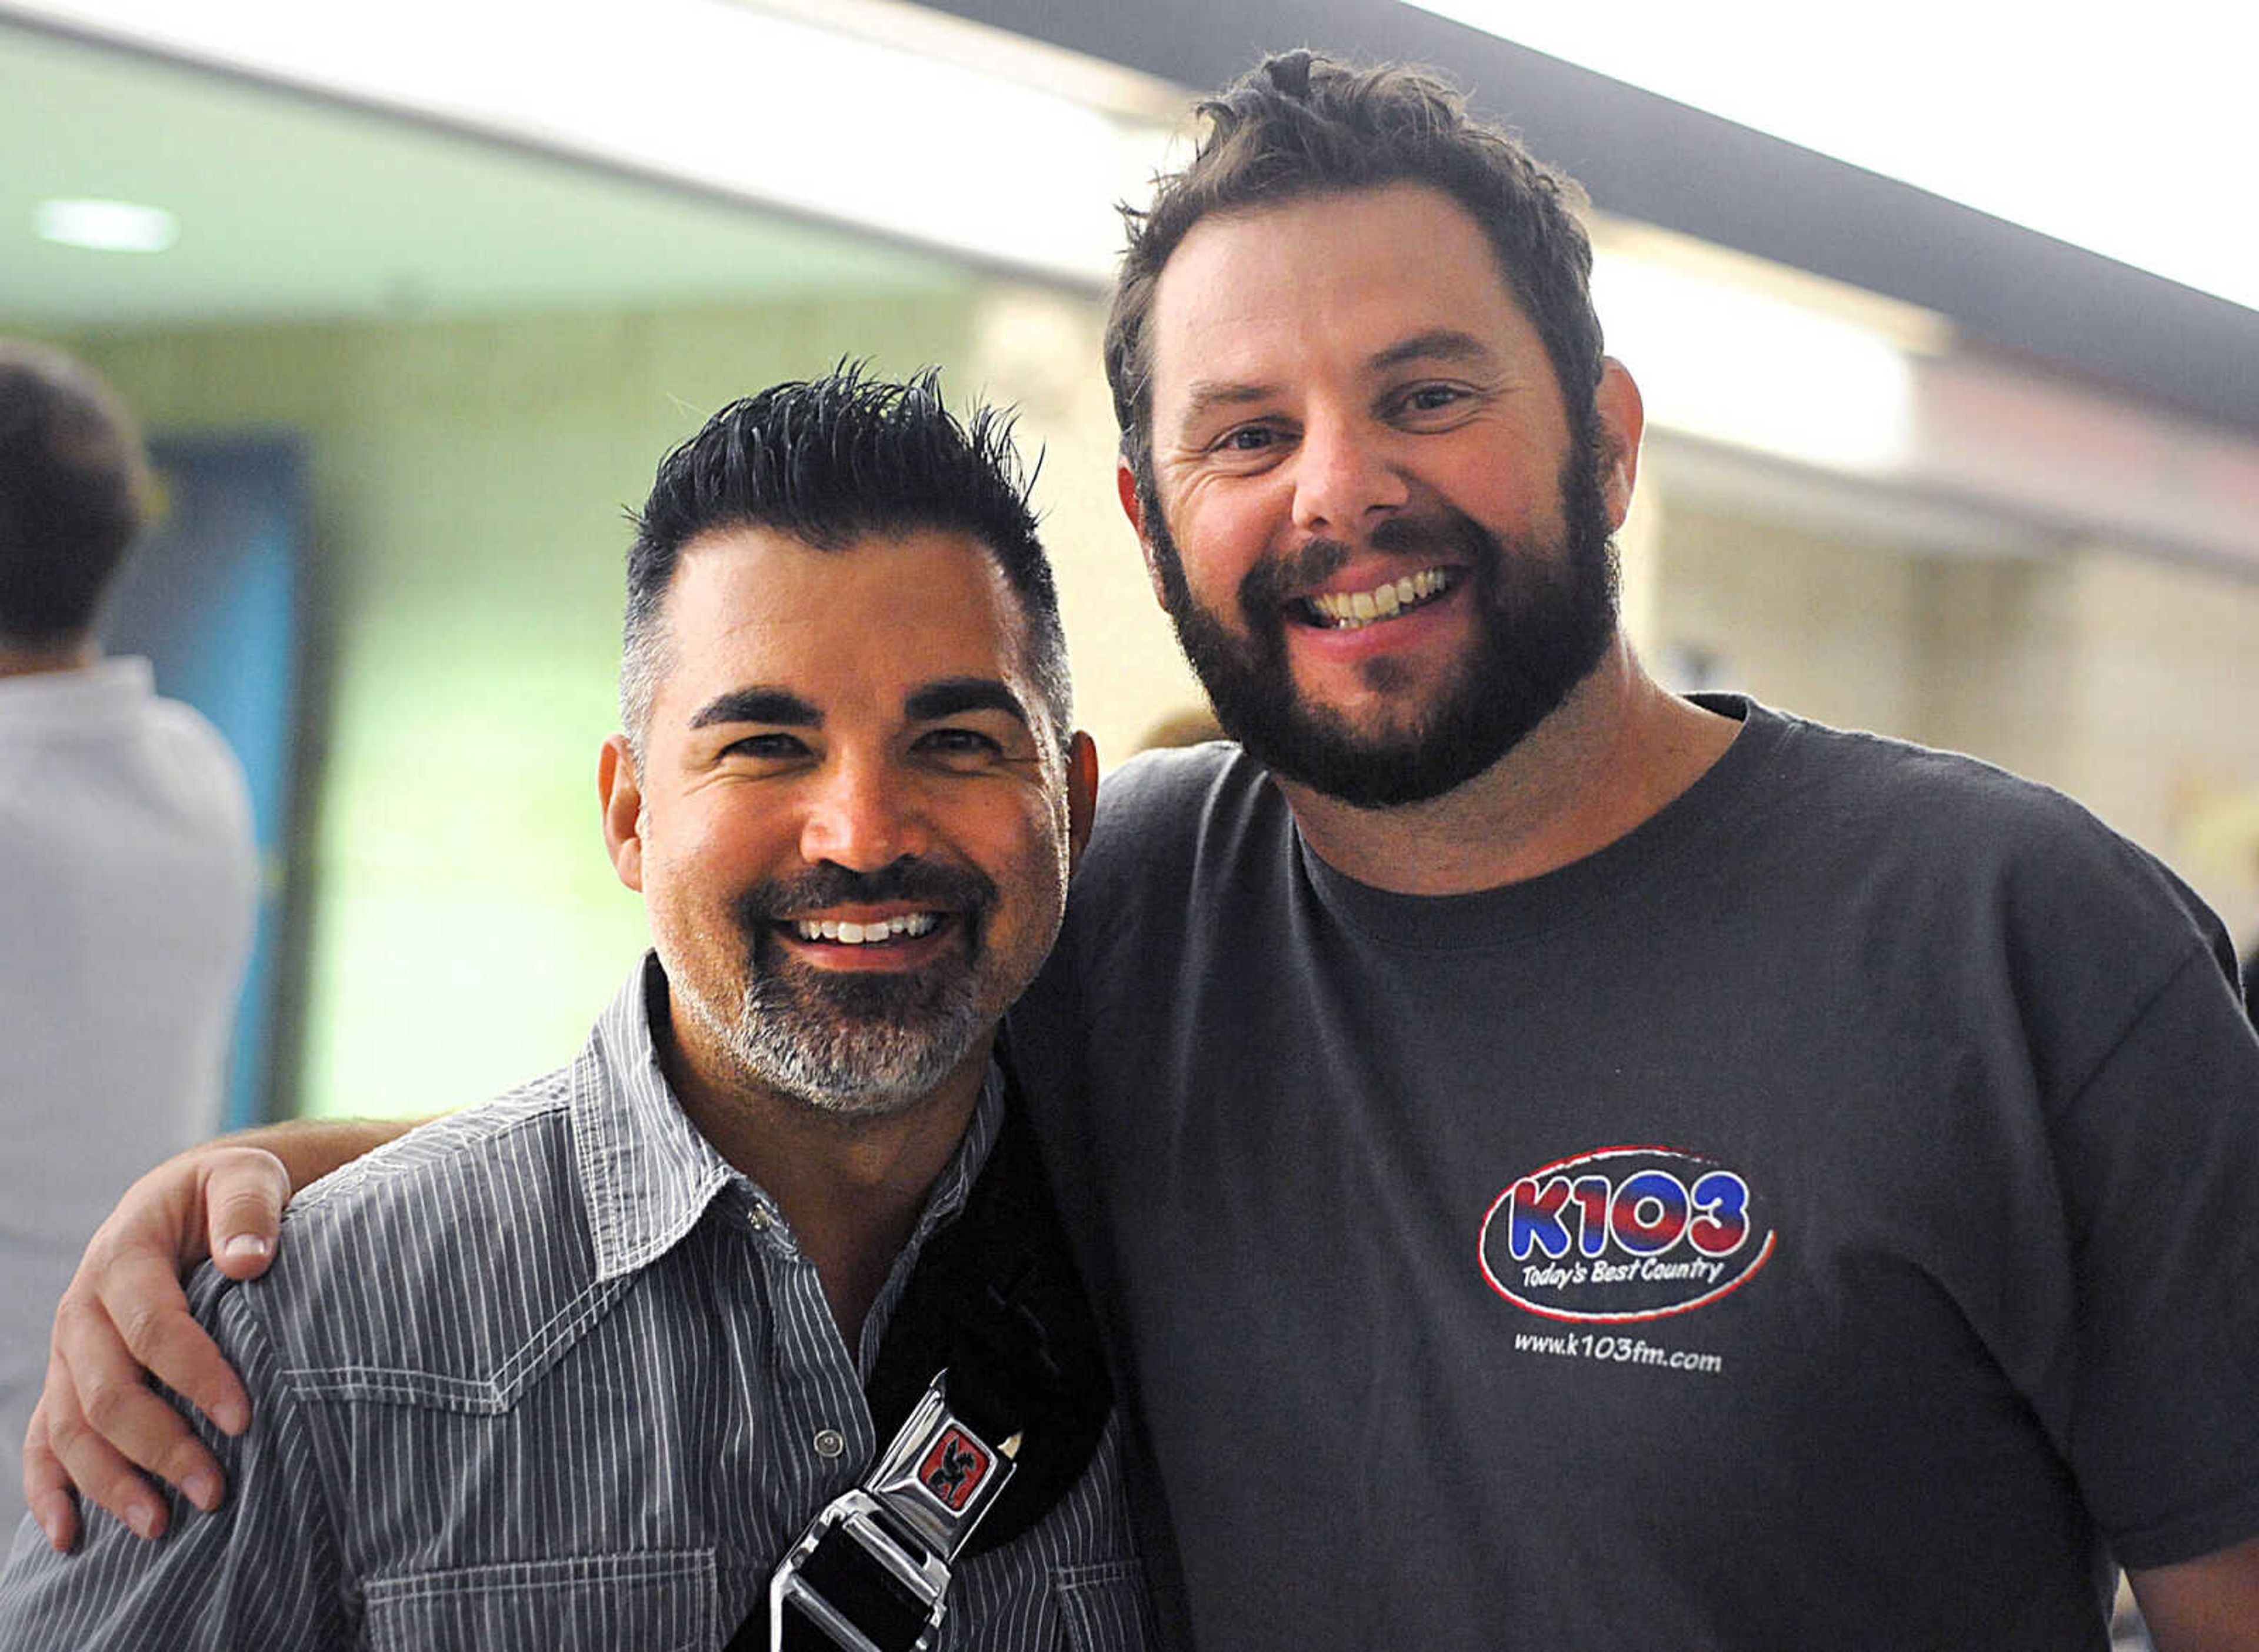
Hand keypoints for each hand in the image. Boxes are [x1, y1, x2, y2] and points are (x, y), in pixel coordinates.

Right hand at [24, 1145, 288, 1551]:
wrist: (186, 1198)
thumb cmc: (225, 1193)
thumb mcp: (245, 1177)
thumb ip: (247, 1210)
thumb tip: (249, 1261)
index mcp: (124, 1255)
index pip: (152, 1325)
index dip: (194, 1374)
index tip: (243, 1418)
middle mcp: (83, 1308)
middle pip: (107, 1391)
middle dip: (159, 1446)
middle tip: (215, 1492)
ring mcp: (68, 1349)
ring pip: (71, 1427)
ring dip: (111, 1481)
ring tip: (161, 1525)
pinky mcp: (68, 1378)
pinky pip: (43, 1439)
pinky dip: (49, 1490)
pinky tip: (70, 1537)